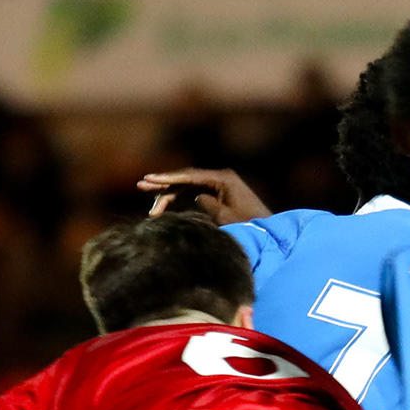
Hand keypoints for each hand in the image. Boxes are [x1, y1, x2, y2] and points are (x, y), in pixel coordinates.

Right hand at [139, 169, 267, 224]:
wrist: (268, 232)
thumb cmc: (250, 226)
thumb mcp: (226, 217)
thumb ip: (207, 204)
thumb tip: (194, 197)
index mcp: (223, 178)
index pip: (189, 176)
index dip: (168, 178)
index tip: (150, 179)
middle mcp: (220, 178)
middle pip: (185, 178)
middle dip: (163, 183)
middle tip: (141, 185)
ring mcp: (218, 186)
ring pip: (186, 187)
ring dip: (168, 195)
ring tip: (151, 208)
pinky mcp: (217, 196)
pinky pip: (192, 194)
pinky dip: (178, 201)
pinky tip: (163, 207)